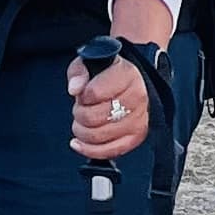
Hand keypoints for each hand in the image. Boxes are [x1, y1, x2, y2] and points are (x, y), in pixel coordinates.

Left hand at [68, 46, 152, 165]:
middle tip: (80, 108)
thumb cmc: (107, 75)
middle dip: (79, 114)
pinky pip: (109, 151)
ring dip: (82, 131)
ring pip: (99, 135)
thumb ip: (79, 72)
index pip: (94, 93)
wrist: (128, 85)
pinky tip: (79, 143)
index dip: (82, 96)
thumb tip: (75, 88)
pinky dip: (89, 149)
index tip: (83, 93)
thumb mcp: (89, 63)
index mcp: (127, 75)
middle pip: (94, 117)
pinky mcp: (136, 137)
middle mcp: (137, 97)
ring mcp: (139, 119)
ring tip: (83, 121)